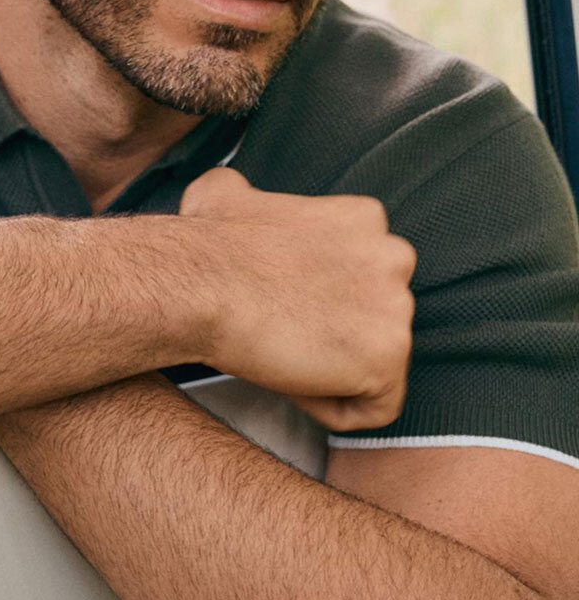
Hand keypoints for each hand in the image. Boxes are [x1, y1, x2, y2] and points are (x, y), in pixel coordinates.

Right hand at [179, 168, 415, 430]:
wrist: (202, 284)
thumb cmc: (209, 243)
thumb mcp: (225, 193)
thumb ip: (246, 193)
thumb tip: (230, 193)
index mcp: (365, 219)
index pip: (363, 273)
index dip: (318, 297)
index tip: (281, 302)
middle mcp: (393, 256)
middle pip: (376, 316)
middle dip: (334, 332)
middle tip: (282, 333)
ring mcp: (396, 308)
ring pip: (374, 362)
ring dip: (329, 369)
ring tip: (280, 355)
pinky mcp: (387, 357)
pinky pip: (374, 406)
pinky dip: (332, 406)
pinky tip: (292, 380)